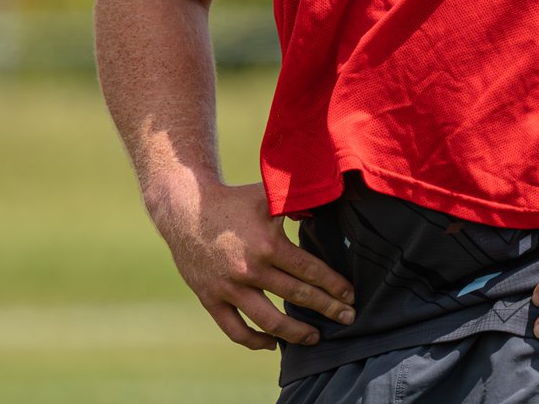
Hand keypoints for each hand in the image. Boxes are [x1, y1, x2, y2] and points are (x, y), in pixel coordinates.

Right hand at [153, 179, 355, 350]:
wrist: (188, 210)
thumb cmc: (235, 200)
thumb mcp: (268, 194)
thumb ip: (298, 201)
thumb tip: (330, 200)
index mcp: (268, 244)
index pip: (310, 271)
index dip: (333, 285)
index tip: (351, 296)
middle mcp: (250, 270)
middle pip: (297, 297)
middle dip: (327, 309)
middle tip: (348, 319)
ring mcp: (229, 288)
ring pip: (269, 322)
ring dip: (296, 333)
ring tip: (315, 337)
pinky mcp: (211, 299)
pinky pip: (235, 330)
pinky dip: (255, 341)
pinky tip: (272, 343)